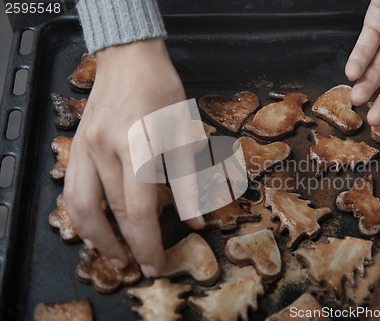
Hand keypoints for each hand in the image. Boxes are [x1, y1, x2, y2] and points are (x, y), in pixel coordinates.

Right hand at [64, 38, 204, 276]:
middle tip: (139, 266)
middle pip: (110, 212)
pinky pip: (72, 189)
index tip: (156, 265)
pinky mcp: (76, 145)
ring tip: (114, 254)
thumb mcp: (185, 135)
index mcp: (138, 146)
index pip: (140, 210)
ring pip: (80, 206)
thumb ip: (189, 182)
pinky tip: (96, 226)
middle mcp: (105, 150)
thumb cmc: (164, 93)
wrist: (129, 59)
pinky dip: (82, 214)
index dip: (148, 243)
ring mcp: (85, 148)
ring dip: (96, 237)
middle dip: (125, 246)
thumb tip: (196, 222)